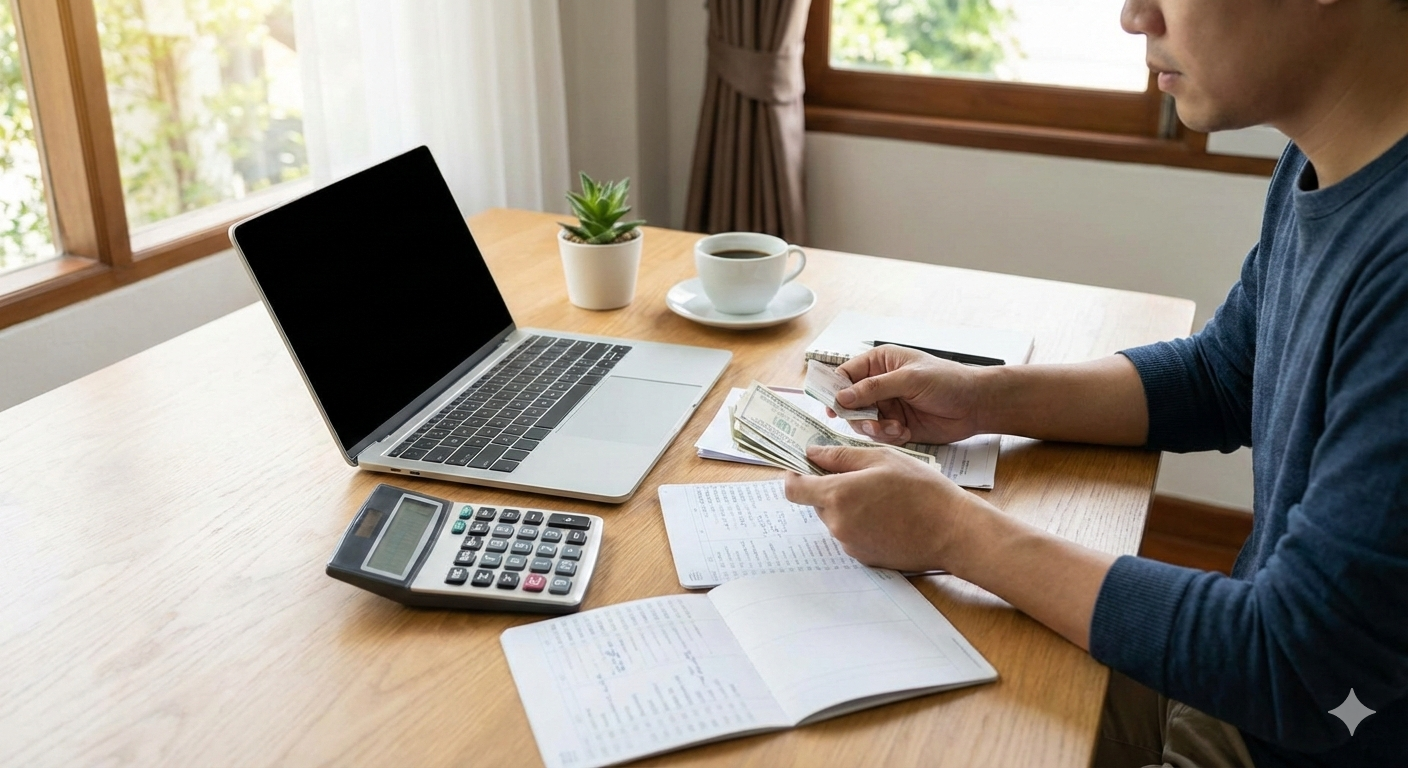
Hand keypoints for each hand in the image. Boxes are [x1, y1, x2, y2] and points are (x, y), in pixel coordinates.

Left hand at [783, 444, 989, 572]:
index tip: (801, 467)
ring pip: (835, 518)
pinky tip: (888, 516)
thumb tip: (813, 453)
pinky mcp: (863, 557)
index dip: (794, 476)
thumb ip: (841, 456)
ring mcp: (849, 543)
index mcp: (838, 495)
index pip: (794, 489)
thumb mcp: (882, 459)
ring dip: (848, 505)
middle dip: (831, 488)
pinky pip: (851, 534)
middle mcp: (837, 523)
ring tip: (882, 497)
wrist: (953, 531)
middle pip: (817, 502)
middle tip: (862, 477)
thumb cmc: (922, 489)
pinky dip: (861, 523)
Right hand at [833, 345, 986, 444]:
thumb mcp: (909, 379)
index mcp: (880, 363)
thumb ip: (874, 388)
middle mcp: (879, 384)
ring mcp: (887, 406)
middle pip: (849, 403)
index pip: (845, 374)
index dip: (835, 390)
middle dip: (858, 416)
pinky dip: (889, 436)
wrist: (975, 406)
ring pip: (862, 422)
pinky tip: (906, 432)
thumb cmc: (948, 381)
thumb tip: (842, 396)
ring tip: (895, 428)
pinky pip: (879, 435)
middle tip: (870, 423)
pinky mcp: (896, 425)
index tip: (832, 407)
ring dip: (875, 428)